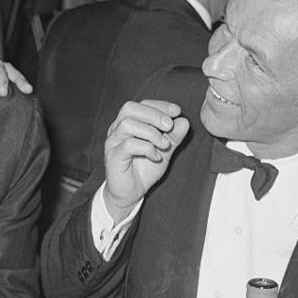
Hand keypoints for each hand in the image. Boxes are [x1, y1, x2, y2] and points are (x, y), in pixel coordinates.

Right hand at [102, 99, 188, 221]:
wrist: (131, 193)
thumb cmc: (145, 168)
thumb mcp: (164, 150)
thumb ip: (174, 136)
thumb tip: (184, 121)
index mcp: (129, 123)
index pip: (142, 104)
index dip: (160, 105)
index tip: (177, 111)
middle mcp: (117, 129)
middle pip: (130, 108)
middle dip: (153, 114)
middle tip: (170, 126)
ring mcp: (113, 142)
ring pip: (128, 124)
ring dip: (151, 132)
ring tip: (165, 145)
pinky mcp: (113, 156)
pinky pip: (128, 145)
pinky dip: (147, 148)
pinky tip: (156, 156)